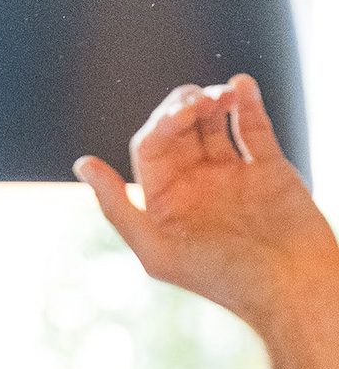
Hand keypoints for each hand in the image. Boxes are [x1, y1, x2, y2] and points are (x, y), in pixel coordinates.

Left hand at [74, 75, 338, 368]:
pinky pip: (253, 126)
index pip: (151, 147)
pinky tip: (240, 85)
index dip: (160, 125)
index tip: (179, 118)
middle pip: (179, 129)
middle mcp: (194, 185)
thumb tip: (82, 163)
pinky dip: (247, 101)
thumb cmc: (218, 276)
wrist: (286, 283)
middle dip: (183, 106)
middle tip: (196, 101)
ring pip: (215, 122)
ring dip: (213, 100)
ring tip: (219, 96)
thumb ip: (117, 207)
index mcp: (164, 202)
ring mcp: (232, 173)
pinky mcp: (269, 165)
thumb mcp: (155, 250)